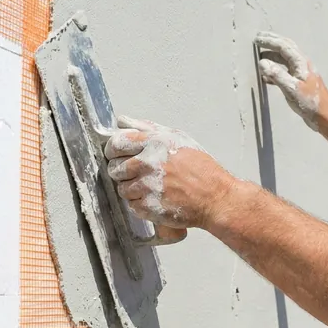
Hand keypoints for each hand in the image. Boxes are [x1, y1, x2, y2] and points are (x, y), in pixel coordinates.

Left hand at [104, 117, 231, 232]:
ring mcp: (147, 186)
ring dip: (131, 189)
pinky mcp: (148, 206)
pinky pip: (131, 205)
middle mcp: (148, 163)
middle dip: (121, 171)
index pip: (117, 143)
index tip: (115, 155)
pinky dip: (139, 204)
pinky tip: (155, 198)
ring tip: (149, 187)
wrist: (215, 198)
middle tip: (136, 174)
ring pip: (122, 188)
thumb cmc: (200, 168)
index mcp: (154, 143)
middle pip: (114, 168)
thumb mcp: (176, 138)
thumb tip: (121, 121)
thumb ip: (147, 128)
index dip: (112, 150)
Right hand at [255, 32, 327, 131]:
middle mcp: (301, 65)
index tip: (256, 40)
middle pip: (286, 48)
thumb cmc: (311, 103)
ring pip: (284, 59)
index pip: (284, 47)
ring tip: (259, 54)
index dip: (269, 42)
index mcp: (301, 63)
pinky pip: (284, 71)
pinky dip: (273, 70)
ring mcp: (300, 73)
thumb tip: (262, 63)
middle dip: (272, 41)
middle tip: (258, 38)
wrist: (325, 116)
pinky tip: (265, 76)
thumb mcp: (292, 89)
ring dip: (272, 55)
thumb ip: (277, 75)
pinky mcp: (298, 82)